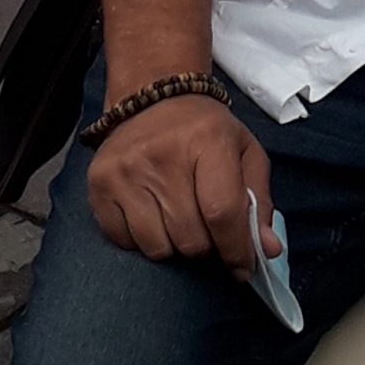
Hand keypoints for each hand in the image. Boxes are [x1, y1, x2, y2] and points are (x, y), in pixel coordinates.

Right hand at [87, 95, 278, 273]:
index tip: (243, 268)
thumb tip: (266, 251)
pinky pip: (124, 242)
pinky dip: (143, 241)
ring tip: (180, 222)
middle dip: (207, 248)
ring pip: (157, 248)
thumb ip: (260, 202)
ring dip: (174, 247)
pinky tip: (152, 216)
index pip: (222, 212)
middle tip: (209, 233)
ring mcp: (125, 171)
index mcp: (208, 140)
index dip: (236, 249)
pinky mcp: (98, 184)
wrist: (153, 96)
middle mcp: (162, 155)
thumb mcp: (244, 152)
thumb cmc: (206, 130)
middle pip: (190, 238)